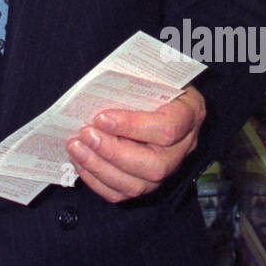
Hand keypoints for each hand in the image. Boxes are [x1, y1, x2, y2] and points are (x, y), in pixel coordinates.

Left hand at [65, 86, 205, 202]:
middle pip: (154, 166)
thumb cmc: (154, 81)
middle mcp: (183, 148)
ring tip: (75, 147)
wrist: (161, 95)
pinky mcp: (147, 183)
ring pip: (137, 185)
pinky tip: (79, 161)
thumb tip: (101, 85)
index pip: (167, 128)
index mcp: (190, 114)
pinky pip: (122, 194)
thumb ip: (135, 78)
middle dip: (112, 152)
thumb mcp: (152, 71)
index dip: (132, 126)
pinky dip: (96, 181)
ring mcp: (167, 171)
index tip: (100, 117)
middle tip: (84, 134)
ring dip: (99, 168)